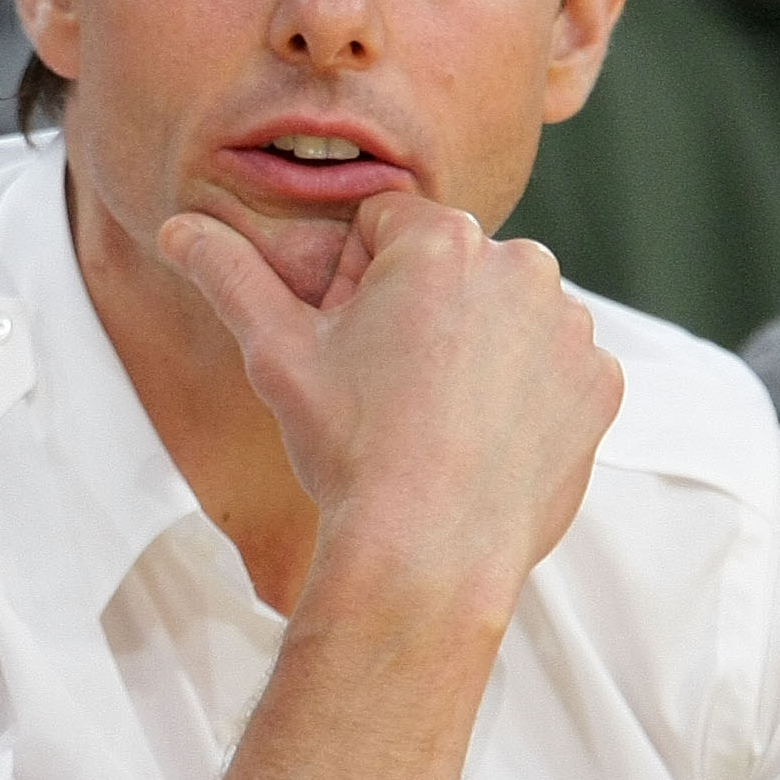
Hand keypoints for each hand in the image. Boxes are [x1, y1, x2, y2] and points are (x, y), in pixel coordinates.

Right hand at [158, 191, 619, 600]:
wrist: (429, 552)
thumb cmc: (352, 448)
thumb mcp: (275, 352)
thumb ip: (228, 275)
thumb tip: (179, 228)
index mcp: (442, 240)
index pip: (385, 226)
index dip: (353, 283)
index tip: (348, 343)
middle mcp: (522, 267)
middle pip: (450, 266)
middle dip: (418, 309)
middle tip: (384, 387)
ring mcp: (571, 328)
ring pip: (504, 314)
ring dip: (473, 346)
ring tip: (432, 418)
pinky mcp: (600, 384)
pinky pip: (551, 367)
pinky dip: (520, 393)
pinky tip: (478, 437)